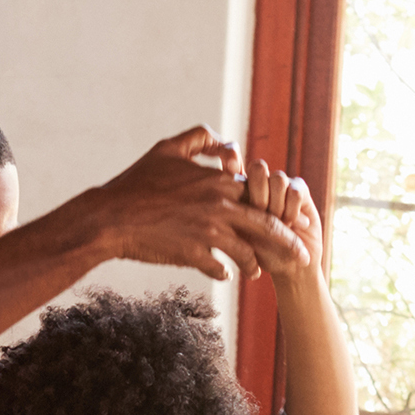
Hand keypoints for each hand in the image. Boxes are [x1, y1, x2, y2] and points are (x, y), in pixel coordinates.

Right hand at [94, 127, 308, 280]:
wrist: (111, 217)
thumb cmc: (137, 182)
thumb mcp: (167, 150)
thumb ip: (199, 139)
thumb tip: (222, 139)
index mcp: (217, 181)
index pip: (261, 196)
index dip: (277, 209)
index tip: (290, 221)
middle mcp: (219, 206)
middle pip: (268, 226)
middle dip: (290, 244)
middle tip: (303, 258)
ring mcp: (208, 232)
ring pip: (248, 253)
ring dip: (255, 265)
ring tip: (257, 272)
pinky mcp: (195, 254)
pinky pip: (221, 269)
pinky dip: (225, 273)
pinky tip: (225, 275)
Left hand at [241, 158, 324, 278]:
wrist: (292, 268)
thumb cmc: (262, 256)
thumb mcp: (240, 239)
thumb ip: (232, 218)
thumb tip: (223, 199)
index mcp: (241, 190)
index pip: (235, 167)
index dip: (233, 162)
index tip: (231, 171)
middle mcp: (262, 183)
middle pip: (258, 168)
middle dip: (260, 194)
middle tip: (262, 215)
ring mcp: (282, 186)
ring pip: (278, 178)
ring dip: (278, 206)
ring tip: (280, 225)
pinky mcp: (300, 190)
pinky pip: (295, 191)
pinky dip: (293, 210)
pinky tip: (295, 224)